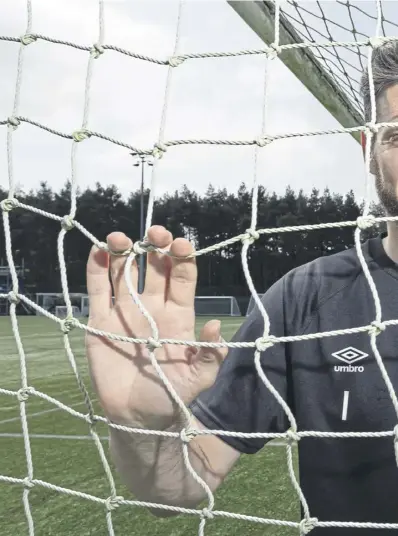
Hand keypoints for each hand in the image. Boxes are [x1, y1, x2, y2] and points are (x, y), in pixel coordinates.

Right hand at [85, 226, 226, 427]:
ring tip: (118, 238)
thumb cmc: (171, 397)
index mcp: (178, 314)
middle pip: (155, 266)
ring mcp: (125, 311)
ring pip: (124, 271)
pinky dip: (96, 269)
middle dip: (156, 246)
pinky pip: (97, 289)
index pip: (182, 277)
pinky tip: (97, 251)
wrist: (137, 417)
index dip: (182, 258)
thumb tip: (217, 327)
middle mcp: (152, 306)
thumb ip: (210, 356)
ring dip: (122, 251)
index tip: (180, 244)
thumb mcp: (197, 380)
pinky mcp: (100, 321)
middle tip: (154, 233)